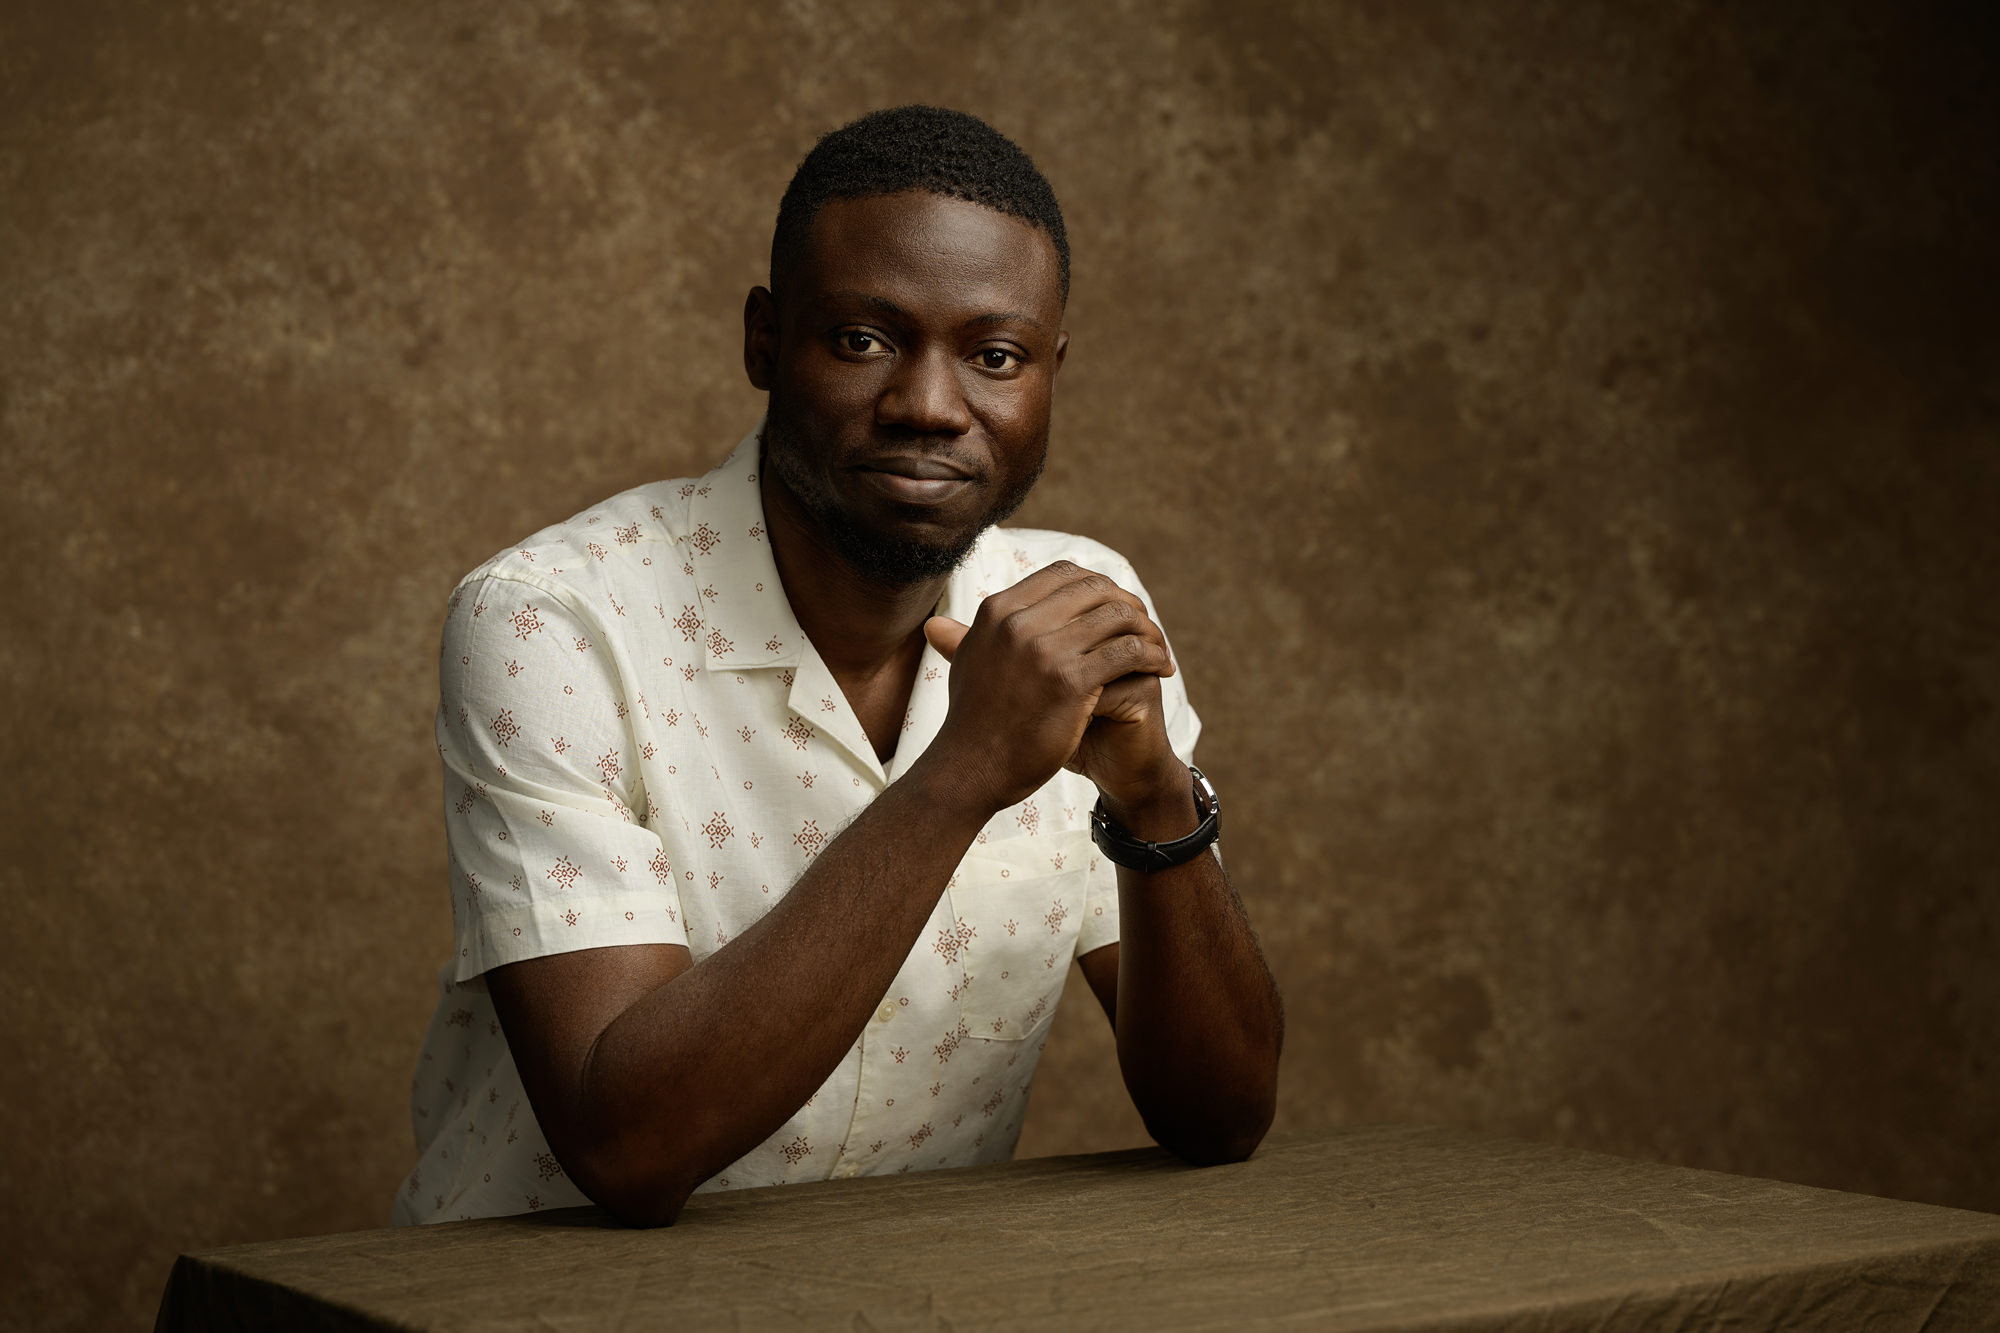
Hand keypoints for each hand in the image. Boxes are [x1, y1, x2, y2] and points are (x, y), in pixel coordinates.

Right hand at [919, 561, 1183, 813]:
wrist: (970, 771)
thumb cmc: (973, 722)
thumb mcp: (964, 665)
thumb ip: (968, 636)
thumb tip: (942, 623)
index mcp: (998, 610)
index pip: (1063, 574)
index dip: (1097, 585)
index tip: (1116, 605)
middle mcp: (1018, 622)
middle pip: (1094, 589)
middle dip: (1128, 603)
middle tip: (1145, 627)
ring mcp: (1044, 650)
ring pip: (1117, 616)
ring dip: (1148, 630)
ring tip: (1159, 650)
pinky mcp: (1070, 682)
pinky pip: (1128, 652)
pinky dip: (1152, 656)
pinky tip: (1162, 669)